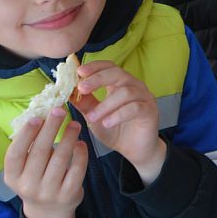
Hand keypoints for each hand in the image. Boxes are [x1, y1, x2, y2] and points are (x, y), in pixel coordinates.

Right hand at [3, 111, 85, 217]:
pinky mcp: (68, 195)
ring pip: (60, 159)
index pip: (15, 154)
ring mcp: (48, 192)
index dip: (26, 135)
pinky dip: (80, 154)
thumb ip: (29, 147)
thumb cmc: (35, 178)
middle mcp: (28, 186)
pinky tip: (81, 143)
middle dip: (51, 128)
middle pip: (40, 152)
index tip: (37, 117)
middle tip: (60, 110)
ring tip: (75, 124)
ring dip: (68, 138)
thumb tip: (41, 114)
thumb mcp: (24, 168)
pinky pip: (77, 170)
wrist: (48, 211)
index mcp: (12, 177)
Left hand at [72, 62, 165, 184]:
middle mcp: (134, 86)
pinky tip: (107, 123)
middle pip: (117, 73)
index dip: (95, 66)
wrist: (135, 151)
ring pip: (125, 92)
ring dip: (106, 104)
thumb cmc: (115, 131)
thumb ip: (84, 103)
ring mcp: (144, 97)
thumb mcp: (94, 116)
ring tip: (92, 117)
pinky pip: (135, 108)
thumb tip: (66, 92)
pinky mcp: (150, 111)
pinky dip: (118, 115)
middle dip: (98, 79)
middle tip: (82, 88)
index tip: (78, 72)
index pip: (109, 66)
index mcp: (120, 83)